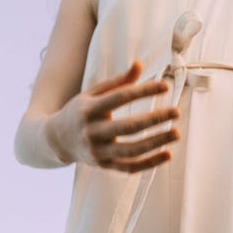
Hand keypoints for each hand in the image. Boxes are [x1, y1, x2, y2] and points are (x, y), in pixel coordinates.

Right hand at [48, 59, 180, 172]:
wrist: (56, 139)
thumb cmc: (79, 110)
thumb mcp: (93, 93)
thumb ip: (118, 81)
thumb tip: (139, 64)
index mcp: (89, 109)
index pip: (119, 98)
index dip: (143, 91)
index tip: (165, 86)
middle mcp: (92, 132)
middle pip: (127, 127)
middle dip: (153, 120)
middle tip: (176, 111)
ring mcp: (97, 152)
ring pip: (130, 151)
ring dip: (156, 143)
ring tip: (176, 133)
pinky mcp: (104, 166)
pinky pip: (130, 168)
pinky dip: (150, 163)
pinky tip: (168, 154)